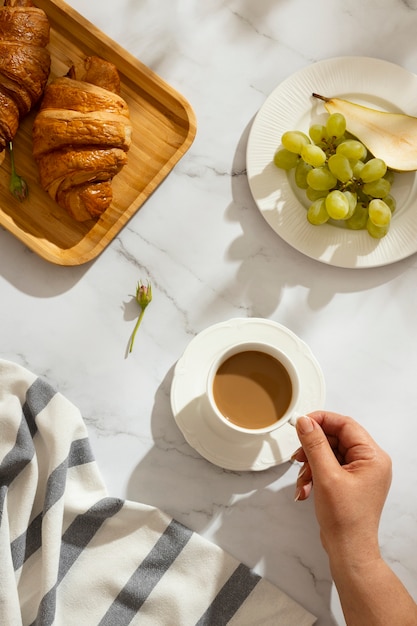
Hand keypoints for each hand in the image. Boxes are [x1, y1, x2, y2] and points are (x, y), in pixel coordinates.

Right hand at [293, 411, 391, 561]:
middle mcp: (369, 462)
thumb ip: (314, 445)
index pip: (345, 424)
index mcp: (373, 457)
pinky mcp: (349, 482)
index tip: (301, 423)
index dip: (321, 420)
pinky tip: (305, 489)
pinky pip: (328, 467)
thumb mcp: (326, 475)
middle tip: (297, 455)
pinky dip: (314, 475)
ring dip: (310, 465)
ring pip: (328, 454)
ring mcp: (360, 473)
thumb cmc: (346, 519)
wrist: (348, 551)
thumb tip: (305, 422)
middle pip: (335, 439)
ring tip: (302, 480)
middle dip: (312, 448)